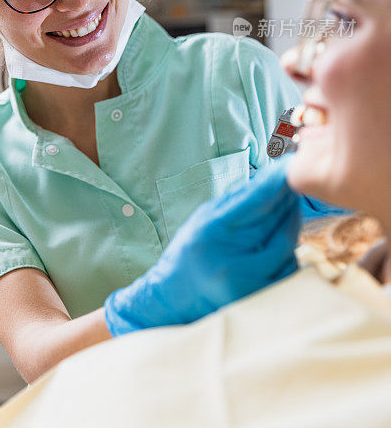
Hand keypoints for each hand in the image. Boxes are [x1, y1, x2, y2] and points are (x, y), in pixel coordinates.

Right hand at [105, 161, 300, 335]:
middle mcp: (231, 260)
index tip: (288, 168)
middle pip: (275, 224)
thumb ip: (235, 200)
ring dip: (292, 225)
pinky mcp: (260, 301)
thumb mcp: (203, 219)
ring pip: (286, 247)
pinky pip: (287, 271)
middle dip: (288, 200)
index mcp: (213, 233)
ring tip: (290, 209)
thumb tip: (268, 178)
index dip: (275, 183)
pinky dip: (290, 253)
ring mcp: (247, 284)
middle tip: (296, 185)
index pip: (254, 203)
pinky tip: (284, 240)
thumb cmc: (189, 253)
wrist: (173, 300)